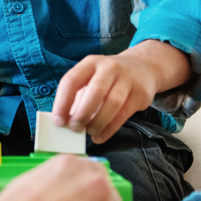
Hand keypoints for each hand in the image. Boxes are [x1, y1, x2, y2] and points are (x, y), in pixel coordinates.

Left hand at [52, 40, 190, 142]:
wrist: (142, 67)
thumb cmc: (108, 78)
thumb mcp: (91, 79)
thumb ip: (78, 98)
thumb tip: (65, 122)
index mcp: (90, 63)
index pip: (71, 81)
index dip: (62, 102)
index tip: (58, 121)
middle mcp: (109, 67)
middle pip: (94, 92)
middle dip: (82, 114)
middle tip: (74, 128)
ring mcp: (127, 79)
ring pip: (112, 103)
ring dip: (97, 122)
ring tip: (89, 132)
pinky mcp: (140, 94)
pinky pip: (123, 115)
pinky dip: (109, 129)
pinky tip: (100, 136)